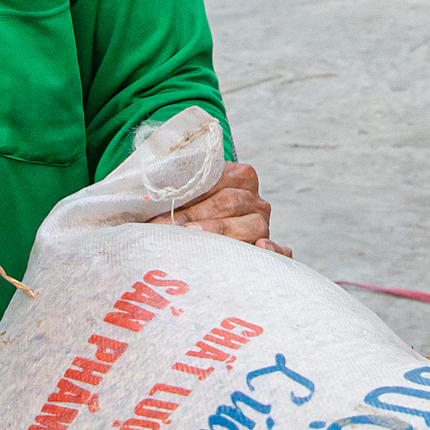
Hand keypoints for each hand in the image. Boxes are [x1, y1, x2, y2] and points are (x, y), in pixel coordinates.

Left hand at [146, 162, 289, 255]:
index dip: (187, 198)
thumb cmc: (185, 217)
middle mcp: (256, 201)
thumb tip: (148, 187)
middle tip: (167, 232)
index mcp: (240, 177)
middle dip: (195, 218)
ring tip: (194, 243)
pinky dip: (274, 250)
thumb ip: (174, 185)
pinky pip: (281, 252)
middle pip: (230, 203)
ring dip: (220, 234)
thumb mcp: (180, 196)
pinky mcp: (272, 252)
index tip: (158, 216)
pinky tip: (260, 248)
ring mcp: (265, 226)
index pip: (216, 181)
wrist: (206, 249)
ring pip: (252, 226)